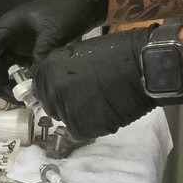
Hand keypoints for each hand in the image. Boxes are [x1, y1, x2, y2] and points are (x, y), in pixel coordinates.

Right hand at [0, 0, 108, 101]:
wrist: (84, 2)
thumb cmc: (65, 10)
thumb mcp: (53, 32)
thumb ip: (41, 54)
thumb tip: (33, 80)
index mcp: (7, 27)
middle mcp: (9, 36)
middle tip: (11, 99)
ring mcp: (20, 43)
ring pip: (5, 67)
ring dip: (8, 83)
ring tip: (20, 97)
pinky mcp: (31, 49)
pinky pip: (20, 67)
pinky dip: (21, 79)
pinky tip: (29, 90)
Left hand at [30, 27, 157, 142]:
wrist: (142, 69)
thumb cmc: (117, 53)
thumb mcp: (80, 52)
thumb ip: (63, 68)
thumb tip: (58, 81)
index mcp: (49, 69)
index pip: (40, 86)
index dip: (52, 88)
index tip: (64, 88)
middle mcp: (53, 91)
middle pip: (50, 104)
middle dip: (63, 102)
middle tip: (84, 97)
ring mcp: (66, 111)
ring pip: (65, 118)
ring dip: (77, 114)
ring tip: (97, 104)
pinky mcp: (81, 128)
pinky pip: (79, 130)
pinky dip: (90, 124)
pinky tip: (103, 113)